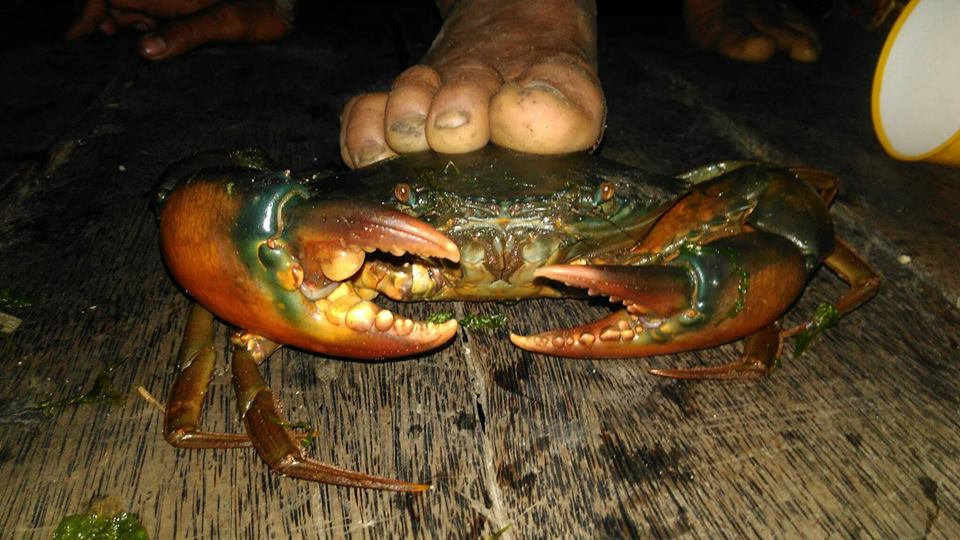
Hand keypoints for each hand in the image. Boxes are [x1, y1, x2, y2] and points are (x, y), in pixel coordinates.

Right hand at [65, 0, 290, 59]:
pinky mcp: (182, 5)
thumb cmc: (263, 8)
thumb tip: (145, 51)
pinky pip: (151, 12)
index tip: (75, 35)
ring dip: (123, 24)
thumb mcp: (229, 23)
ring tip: (137, 45)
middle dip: (102, 18)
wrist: (285, 2)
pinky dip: (143, 25)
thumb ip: (188, 33)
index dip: (87, 10)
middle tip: (109, 44)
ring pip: (131, 6)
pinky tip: (154, 41)